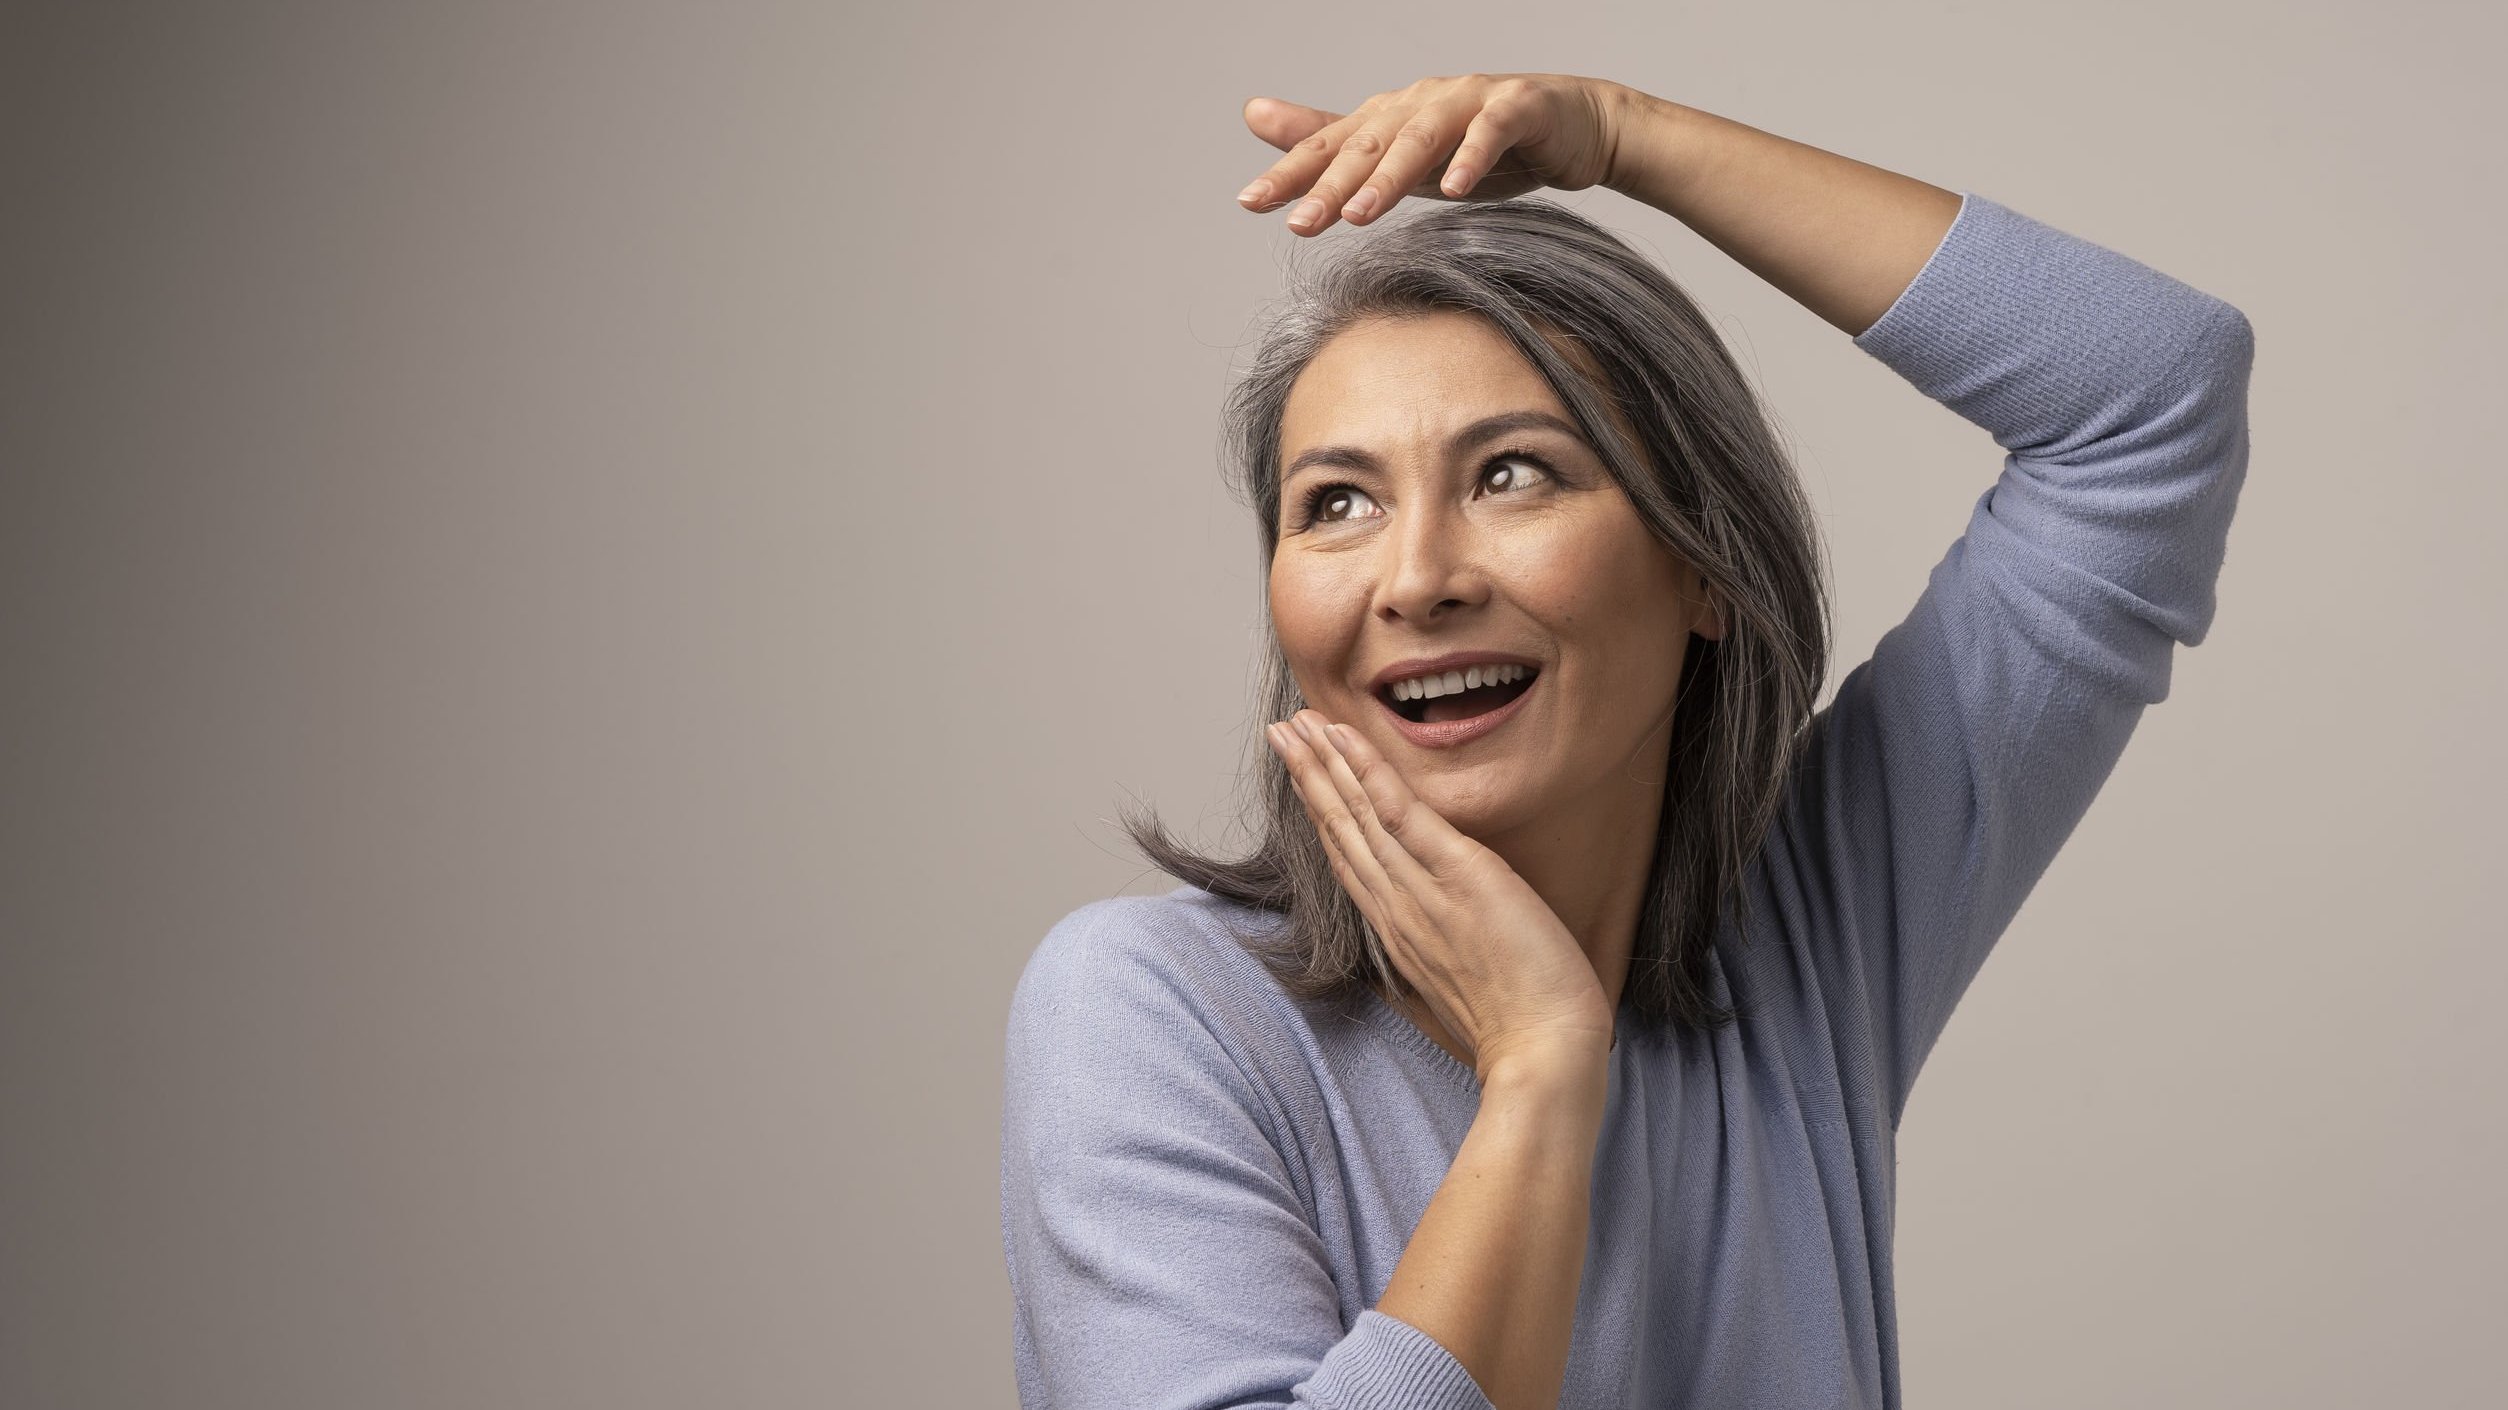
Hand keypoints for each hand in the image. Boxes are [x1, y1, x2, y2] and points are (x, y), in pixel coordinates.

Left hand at [1235, 73, 1631, 235]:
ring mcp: (1470, 100)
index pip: (1331, 147)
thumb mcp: (1401, 157)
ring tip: (1361, 215)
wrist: (1575, 127)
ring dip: (1389, 176)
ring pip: (1421, 136)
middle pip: (1368, 144)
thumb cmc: (1481, 145)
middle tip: (1298, 223)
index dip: (1291, 172)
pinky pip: (1492, 130)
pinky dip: (1472, 157)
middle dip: (1330, 184)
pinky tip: (1454, 189)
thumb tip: (1252, 115)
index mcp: (1390, 117)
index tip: (1250, 202)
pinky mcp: (1520, 106)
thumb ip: (1333, 143)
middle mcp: (1422, 102)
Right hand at [1264, 709, 1614, 1078]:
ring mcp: (1420, 890)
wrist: (1543, 1053)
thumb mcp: (1468, 984)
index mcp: (1399, 931)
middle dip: (1308, 776)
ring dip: (1323, 763)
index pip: (1349, 860)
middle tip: (1279, 731)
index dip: (1322, 814)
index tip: (1304, 777)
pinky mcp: (1456, 873)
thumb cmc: (1519, 1028)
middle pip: (1339, 830)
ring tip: (1295, 722)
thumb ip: (1448, 950)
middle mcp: (1396, 907)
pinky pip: (1398, 812)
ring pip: (1357, 814)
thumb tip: (1449, 935)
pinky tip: (1342, 737)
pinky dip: (1366, 771)